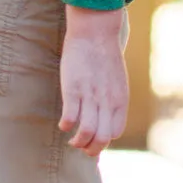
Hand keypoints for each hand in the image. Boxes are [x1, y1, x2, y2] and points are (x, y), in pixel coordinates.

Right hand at [59, 5, 127, 156]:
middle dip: (91, 150)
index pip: (115, 133)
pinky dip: (66, 126)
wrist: (95, 33)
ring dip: (78, 142)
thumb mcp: (117, 80)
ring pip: (86, 132)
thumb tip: (106, 113)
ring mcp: (90, 95)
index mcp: (120, 100)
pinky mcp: (73, 89)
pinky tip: (63, 124)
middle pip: (102, 138)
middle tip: (81, 147)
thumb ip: (113, 98)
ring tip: (72, 140)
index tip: (94, 138)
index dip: (104, 140)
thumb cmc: (104, 56)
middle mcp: (107, 101)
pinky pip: (70, 117)